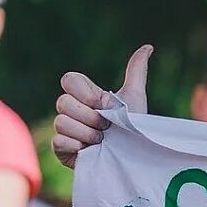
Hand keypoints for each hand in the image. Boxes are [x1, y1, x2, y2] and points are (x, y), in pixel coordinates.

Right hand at [53, 46, 151, 167]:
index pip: (68, 80)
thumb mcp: (135, 97)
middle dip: (89, 117)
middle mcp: (73, 111)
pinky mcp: (62, 150)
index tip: (103, 104)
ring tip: (102, 142)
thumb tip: (148, 47)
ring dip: (87, 133)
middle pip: (62, 102)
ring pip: (61, 122)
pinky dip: (77, 146)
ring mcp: (66, 130)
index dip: (84, 93)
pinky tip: (91, 152)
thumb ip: (136, 71)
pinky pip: (59, 141)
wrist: (134, 159)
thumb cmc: (135, 129)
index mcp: (86, 96)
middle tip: (107, 127)